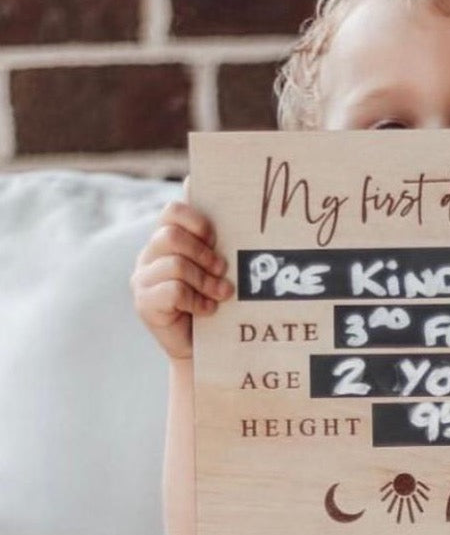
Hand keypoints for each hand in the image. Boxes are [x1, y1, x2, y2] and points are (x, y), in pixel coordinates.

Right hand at [130, 176, 233, 361]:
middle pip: (171, 236)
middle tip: (222, 270)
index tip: (216, 239)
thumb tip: (196, 184)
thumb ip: (212, 239)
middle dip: (203, 253)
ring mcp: (142, 280)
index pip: (172, 212)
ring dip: (206, 281)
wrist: (203, 350)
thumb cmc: (215, 304)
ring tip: (222, 294)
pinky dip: (197, 301)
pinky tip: (207, 310)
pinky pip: (173, 291)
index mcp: (165, 241)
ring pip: (176, 265)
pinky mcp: (144, 304)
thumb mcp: (216, 269)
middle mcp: (149, 256)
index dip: (197, 221)